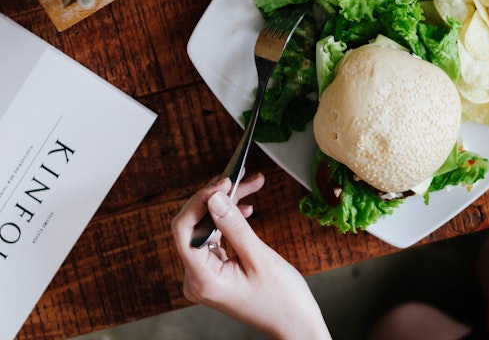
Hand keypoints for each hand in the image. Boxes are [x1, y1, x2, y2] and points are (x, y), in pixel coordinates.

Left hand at [171, 174, 330, 339]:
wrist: (295, 324)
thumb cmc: (282, 299)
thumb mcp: (259, 258)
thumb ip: (234, 226)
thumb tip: (214, 197)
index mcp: (203, 279)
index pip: (183, 229)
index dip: (200, 200)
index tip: (223, 183)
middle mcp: (197, 278)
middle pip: (194, 225)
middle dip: (217, 197)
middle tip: (241, 176)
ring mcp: (204, 275)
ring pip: (205, 227)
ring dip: (226, 205)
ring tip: (250, 185)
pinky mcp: (215, 271)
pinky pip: (214, 238)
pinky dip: (228, 220)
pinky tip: (245, 208)